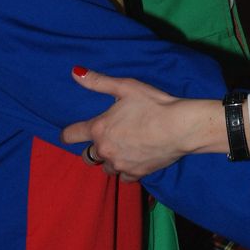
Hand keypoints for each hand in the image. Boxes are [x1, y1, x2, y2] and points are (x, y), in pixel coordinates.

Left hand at [61, 68, 224, 179]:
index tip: (71, 133)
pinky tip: (136, 158)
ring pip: (106, 168)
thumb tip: (74, 72)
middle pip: (87, 156)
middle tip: (109, 137)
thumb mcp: (126, 86)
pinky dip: (126, 169)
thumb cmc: (153, 104)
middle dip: (94, 148)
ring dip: (111, 159)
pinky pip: (124, 176)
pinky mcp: (136, 174)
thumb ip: (98, 82)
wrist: (180, 127)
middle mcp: (105, 150)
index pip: (70, 135)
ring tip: (124, 148)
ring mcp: (119, 164)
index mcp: (99, 128)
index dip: (68, 133)